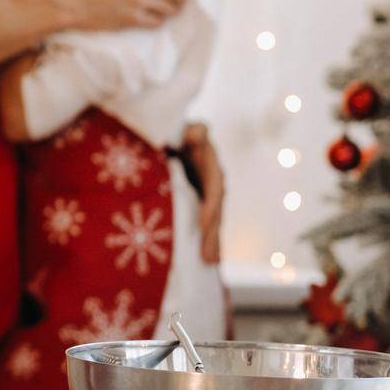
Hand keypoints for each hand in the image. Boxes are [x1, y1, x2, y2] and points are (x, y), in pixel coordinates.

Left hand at [179, 122, 223, 264]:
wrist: (174, 136)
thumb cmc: (178, 130)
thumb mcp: (185, 127)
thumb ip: (194, 131)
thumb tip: (195, 136)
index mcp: (211, 165)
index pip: (215, 189)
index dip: (211, 207)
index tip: (205, 225)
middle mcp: (213, 182)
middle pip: (215, 212)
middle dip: (212, 235)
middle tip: (208, 257)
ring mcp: (207, 194)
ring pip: (212, 221)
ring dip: (211, 243)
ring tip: (210, 263)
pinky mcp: (199, 203)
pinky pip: (204, 224)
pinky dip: (206, 241)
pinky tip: (207, 261)